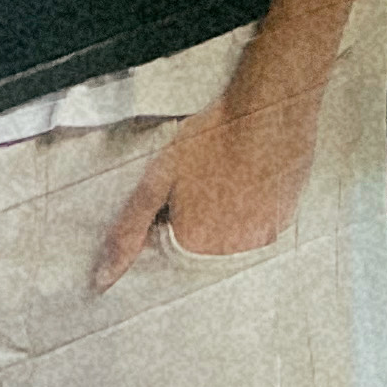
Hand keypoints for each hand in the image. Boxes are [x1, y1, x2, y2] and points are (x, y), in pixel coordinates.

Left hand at [94, 78, 319, 285]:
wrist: (271, 107)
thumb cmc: (214, 136)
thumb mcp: (160, 176)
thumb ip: (130, 227)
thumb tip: (102, 279)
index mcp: (194, 246)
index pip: (172, 247)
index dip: (173, 215)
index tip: (182, 189)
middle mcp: (229, 254)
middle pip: (204, 245)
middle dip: (201, 217)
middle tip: (208, 175)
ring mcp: (261, 239)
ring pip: (234, 237)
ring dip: (230, 214)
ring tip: (230, 173)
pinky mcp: (284, 223)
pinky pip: (262, 226)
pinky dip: (256, 207)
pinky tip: (254, 175)